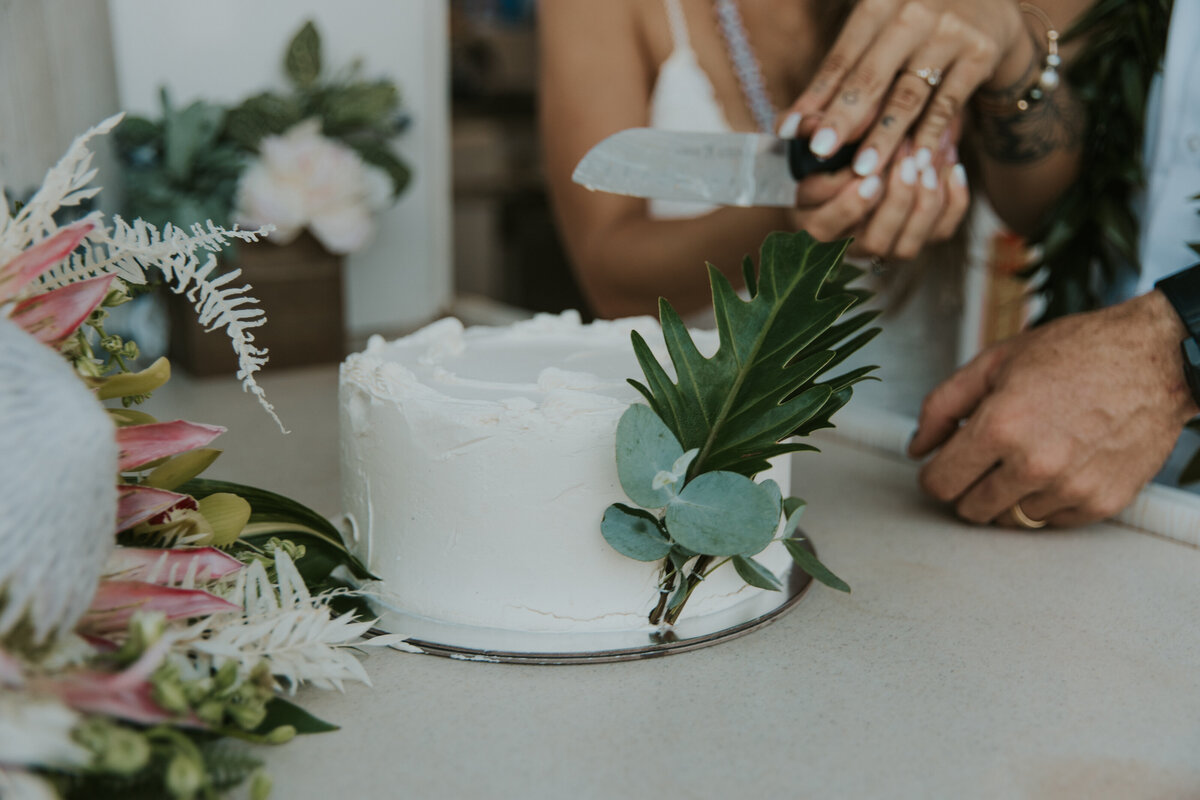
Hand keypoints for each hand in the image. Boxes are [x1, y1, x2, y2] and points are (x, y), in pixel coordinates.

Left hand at [777, 0, 1024, 179]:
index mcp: (878, 4)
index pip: (840, 59)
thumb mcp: (881, 28)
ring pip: (909, 94)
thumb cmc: (918, 22)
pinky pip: (948, 103)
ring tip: (863, 169)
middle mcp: (912, 13)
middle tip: (819, 151)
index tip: (788, 131)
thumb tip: (794, 123)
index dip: (814, 96)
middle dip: (842, 117)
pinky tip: (913, 163)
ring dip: (884, 135)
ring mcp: (949, 33)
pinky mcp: (980, 54)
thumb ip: (845, 72)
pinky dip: (929, 135)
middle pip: (870, 76)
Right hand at [789, 139, 968, 260]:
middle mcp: (848, 246)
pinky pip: (940, 233)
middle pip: (873, 242)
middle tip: (908, 162)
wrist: (866, 147)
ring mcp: (885, 247)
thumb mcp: (819, 134)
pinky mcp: (917, 237)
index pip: (825, 227)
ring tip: (930, 160)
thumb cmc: (835, 141)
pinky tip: (953, 166)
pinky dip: (954, 202)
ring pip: (907, 246)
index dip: (849, 205)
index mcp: (813, 224)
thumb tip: (808, 123)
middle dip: (895, 203)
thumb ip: (813, 129)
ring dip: (924, 203)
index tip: (868, 176)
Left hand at [908, 291, 1198, 526]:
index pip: (940, 484)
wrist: (1155, 359)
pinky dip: (1046, 501)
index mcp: (1000, 426)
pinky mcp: (1101, 503)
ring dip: (1008, 495)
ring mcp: (1070, 488)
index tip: (943, 466)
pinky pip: (1051, 522)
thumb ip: (943, 406)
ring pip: (1009, 519)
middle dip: (968, 486)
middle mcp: (1033, 464)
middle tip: (985, 460)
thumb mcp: (994, 362)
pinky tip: (1058, 465)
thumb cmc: (1077, 353)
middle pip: (970, 509)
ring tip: (1028, 456)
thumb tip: (917, 447)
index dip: (935, 475)